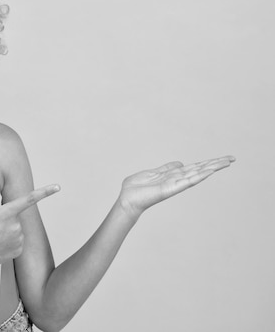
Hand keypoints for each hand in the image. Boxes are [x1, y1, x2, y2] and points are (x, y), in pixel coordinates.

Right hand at [0, 176, 59, 274]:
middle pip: (16, 215)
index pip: (29, 199)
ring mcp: (18, 239)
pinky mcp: (18, 250)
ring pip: (17, 228)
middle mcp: (15, 226)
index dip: (45, 192)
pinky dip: (9, 240)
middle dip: (6, 217)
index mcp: (6, 214)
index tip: (57, 187)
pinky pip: (17, 241)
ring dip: (7, 229)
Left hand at [118, 155, 235, 217]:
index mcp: (172, 175)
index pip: (194, 167)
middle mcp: (177, 180)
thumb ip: (166, 168)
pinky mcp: (171, 189)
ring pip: (197, 174)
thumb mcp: (152, 173)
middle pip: (200, 170)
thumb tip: (180, 163)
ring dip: (212, 168)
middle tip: (232, 158)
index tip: (221, 158)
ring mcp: (175, 184)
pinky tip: (210, 170)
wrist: (127, 200)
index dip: (207, 163)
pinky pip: (188, 181)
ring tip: (226, 162)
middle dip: (215, 164)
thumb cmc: (136, 189)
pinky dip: (199, 175)